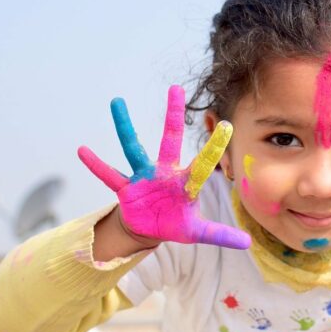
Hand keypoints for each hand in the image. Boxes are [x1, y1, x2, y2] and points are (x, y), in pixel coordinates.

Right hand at [78, 85, 250, 248]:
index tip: (227, 126)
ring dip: (124, 126)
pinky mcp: (125, 188)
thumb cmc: (175, 223)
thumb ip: (220, 234)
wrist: (149, 228)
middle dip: (173, 115)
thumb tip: (248, 243)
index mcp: (186, 182)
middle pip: (170, 139)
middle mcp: (165, 172)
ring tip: (117, 102)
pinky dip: (96, 165)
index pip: (204, 163)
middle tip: (176, 88)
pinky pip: (108, 175)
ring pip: (133, 148)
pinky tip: (82, 150)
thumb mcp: (197, 232)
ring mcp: (143, 177)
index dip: (214, 148)